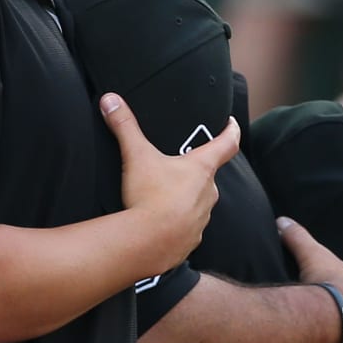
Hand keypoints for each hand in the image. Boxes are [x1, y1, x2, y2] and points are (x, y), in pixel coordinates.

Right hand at [101, 94, 240, 265]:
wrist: (148, 242)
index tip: (231, 123)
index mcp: (201, 168)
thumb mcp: (136, 155)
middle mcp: (209, 192)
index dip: (231, 131)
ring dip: (185, 198)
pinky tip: (159, 223)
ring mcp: (202, 218)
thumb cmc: (149, 196)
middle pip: (208, 175)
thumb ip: (124, 126)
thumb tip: (111, 100)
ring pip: (198, 202)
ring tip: (162, 197)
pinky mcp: (192, 239)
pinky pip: (188, 226)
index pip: (227, 144)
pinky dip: (177, 223)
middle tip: (177, 166)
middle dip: (195, 171)